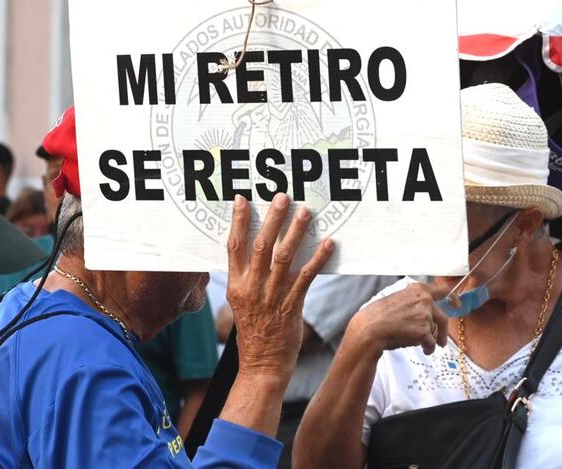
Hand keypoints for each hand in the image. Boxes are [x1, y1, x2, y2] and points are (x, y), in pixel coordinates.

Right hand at [226, 193, 333, 382]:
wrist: (261, 365)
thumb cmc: (253, 332)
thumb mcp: (240, 302)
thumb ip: (245, 277)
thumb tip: (254, 252)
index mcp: (236, 285)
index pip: (234, 246)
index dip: (238, 221)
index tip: (243, 199)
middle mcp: (252, 287)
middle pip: (261, 246)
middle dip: (272, 219)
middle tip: (282, 197)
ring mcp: (272, 296)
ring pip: (284, 257)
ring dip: (296, 232)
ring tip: (305, 212)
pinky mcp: (291, 306)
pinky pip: (306, 277)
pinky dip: (317, 258)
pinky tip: (327, 243)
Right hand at [349, 281, 448, 355]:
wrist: (369, 329)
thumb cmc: (377, 316)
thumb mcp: (396, 299)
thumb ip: (413, 301)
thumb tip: (425, 309)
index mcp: (417, 290)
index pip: (442, 290)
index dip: (452, 298)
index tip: (456, 304)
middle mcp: (424, 299)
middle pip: (443, 317)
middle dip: (442, 331)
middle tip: (441, 341)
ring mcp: (424, 315)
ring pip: (434, 331)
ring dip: (429, 339)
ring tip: (419, 344)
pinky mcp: (423, 330)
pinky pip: (431, 343)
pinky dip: (428, 348)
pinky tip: (422, 349)